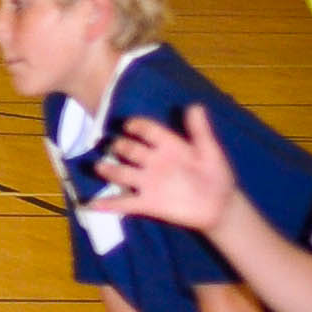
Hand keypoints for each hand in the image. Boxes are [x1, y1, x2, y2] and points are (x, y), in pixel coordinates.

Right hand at [103, 104, 236, 233]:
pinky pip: (125, 203)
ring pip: (122, 174)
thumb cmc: (216, 174)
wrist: (220, 206)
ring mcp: (148, 183)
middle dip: (118, 147)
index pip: (149, 130)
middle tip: (108, 145)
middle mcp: (153, 161)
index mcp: (167, 145)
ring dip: (109, 171)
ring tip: (98, 168)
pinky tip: (92, 204)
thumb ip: (200, 130)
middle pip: (130, 150)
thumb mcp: (210, 151)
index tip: (129, 126)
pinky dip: (108, 204)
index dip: (138, 126)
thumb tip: (195, 106)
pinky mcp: (147, 203)